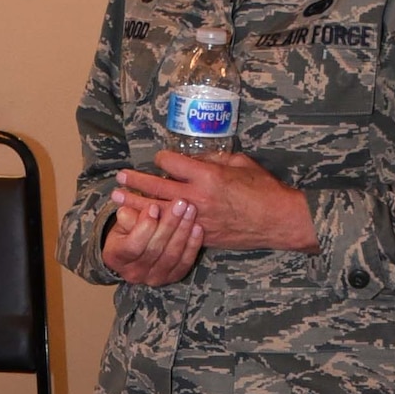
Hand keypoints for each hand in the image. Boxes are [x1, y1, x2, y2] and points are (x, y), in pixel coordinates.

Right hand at [101, 190, 203, 285]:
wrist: (136, 248)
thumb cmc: (128, 228)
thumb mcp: (123, 219)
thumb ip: (133, 214)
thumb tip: (150, 209)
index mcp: (116, 257)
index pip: (132, 246)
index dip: (145, 227)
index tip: (154, 206)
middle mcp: (133, 273)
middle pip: (154, 250)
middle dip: (169, 224)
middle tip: (180, 203)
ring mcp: (154, 279)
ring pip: (171, 255)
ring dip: (183, 231)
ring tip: (191, 211)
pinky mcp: (171, 278)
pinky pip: (185, 262)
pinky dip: (192, 245)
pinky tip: (198, 228)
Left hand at [112, 150, 318, 252]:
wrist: (277, 220)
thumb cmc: (263, 188)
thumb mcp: (239, 163)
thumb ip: (213, 159)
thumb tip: (194, 158)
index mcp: (206, 175)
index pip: (170, 162)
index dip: (162, 158)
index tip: (159, 158)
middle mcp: (196, 197)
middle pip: (156, 187)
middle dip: (135, 181)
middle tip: (119, 177)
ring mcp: (196, 219)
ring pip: (157, 211)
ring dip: (134, 204)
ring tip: (117, 200)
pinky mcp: (199, 235)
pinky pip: (171, 229)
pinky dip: (156, 224)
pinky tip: (143, 222)